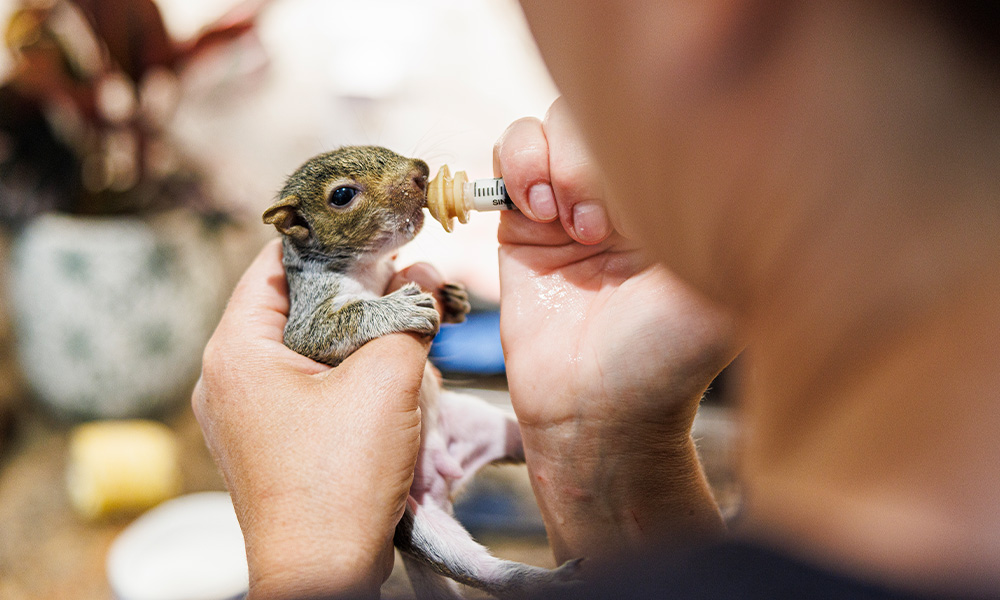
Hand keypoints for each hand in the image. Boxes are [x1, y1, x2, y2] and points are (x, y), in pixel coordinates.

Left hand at [193, 241, 439, 599]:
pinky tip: (383, 375)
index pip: (279, 259)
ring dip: (354, 331)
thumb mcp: (387, 383)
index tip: (381, 229)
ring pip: (303, 343)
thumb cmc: (340, 481)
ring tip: (401, 324)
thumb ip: (409, 314)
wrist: (321, 576)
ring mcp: (242, 411)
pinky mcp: (264, 439)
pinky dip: (343, 369)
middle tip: (404, 276)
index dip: (333, 238)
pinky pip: (304, 382)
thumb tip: (426, 275)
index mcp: (236, 348)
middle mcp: (226, 374)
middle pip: (293, 301)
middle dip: (354, 289)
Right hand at [495, 99, 740, 562]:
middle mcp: (626, 193)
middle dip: (585, 156)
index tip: (636, 210)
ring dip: (549, 161)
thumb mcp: (718, 284)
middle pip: (596, 110)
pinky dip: (515, 168)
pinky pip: (507, 155)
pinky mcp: (522, 223)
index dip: (634, 142)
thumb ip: (722, 210)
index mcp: (680, 196)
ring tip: (566, 223)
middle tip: (598, 226)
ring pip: (548, 125)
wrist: (595, 415)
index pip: (655, 116)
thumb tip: (712, 133)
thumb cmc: (666, 360)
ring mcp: (571, 204)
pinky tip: (539, 216)